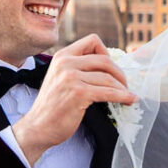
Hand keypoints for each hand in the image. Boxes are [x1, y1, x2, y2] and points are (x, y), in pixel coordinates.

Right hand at [12, 34, 136, 164]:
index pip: (92, 40)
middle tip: (125, 85)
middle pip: (105, 60)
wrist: (38, 127)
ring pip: (109, 78)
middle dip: (119, 73)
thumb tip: (108, 67)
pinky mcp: (79, 93)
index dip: (107, 52)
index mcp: (62, 56)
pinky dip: (123, 97)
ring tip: (128, 95)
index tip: (111, 69)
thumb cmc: (53, 106)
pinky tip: (130, 100)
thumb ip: (77, 68)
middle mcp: (66, 63)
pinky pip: (109, 92)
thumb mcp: (60, 78)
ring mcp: (71, 77)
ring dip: (123, 88)